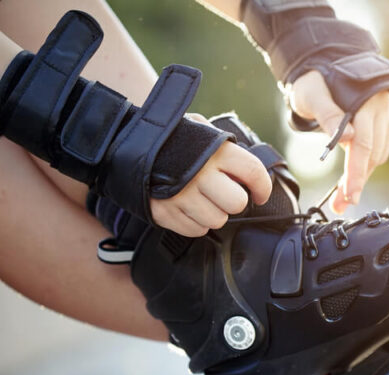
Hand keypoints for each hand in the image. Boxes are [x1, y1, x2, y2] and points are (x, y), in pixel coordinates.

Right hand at [149, 116, 271, 236]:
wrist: (126, 145)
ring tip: (200, 198)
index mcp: (215, 150)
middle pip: (237, 204)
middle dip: (234, 201)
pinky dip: (194, 222)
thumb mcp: (200, 130)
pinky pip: (196, 230)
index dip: (263, 188)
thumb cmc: (172, 140)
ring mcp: (182, 195)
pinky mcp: (166, 212)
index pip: (254, 173)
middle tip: (223, 194)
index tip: (260, 195)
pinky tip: (186, 206)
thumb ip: (224, 148)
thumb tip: (248, 172)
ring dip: (213, 213)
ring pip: (217, 220)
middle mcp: (201, 173)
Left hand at [289, 70, 388, 213]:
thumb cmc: (315, 78)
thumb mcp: (311, 94)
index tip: (349, 196)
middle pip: (372, 154)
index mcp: (365, 100)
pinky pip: (381, 148)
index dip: (356, 173)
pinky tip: (355, 173)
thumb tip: (348, 139)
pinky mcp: (387, 118)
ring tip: (343, 193)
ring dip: (363, 175)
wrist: (327, 60)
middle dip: (356, 181)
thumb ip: (328, 115)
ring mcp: (387, 112)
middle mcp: (381, 107)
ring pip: (379, 155)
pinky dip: (368, 163)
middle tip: (340, 203)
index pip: (363, 144)